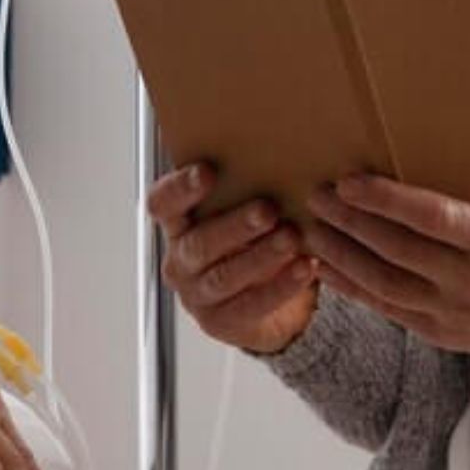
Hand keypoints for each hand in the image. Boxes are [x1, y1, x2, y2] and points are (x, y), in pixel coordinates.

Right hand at [150, 162, 320, 355]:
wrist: (261, 301)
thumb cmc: (251, 239)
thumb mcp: (240, 211)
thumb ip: (244, 187)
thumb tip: (279, 146)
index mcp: (177, 225)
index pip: (162, 203)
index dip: (181, 189)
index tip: (209, 171)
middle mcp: (179, 260)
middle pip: (198, 243)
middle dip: (234, 226)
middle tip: (268, 209)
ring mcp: (196, 294)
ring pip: (225, 276)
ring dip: (261, 256)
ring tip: (292, 238)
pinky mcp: (220, 322)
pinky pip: (250, 305)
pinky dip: (281, 286)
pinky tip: (306, 267)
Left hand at [304, 174, 469, 359]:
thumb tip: (407, 160)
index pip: (435, 217)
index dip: (387, 199)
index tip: (349, 181)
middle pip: (398, 250)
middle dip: (350, 221)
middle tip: (317, 195)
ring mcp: (455, 313)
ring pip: (383, 283)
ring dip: (341, 254)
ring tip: (312, 227)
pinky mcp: (438, 334)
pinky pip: (385, 308)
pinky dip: (350, 286)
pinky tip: (324, 266)